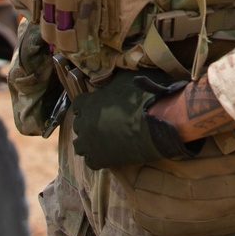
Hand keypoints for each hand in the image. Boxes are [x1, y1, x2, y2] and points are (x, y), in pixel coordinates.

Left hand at [71, 69, 198, 169]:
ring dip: (88, 141)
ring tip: (101, 139)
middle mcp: (85, 123)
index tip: (96, 106)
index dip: (86, 105)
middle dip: (87, 123)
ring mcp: (91, 143)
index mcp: (88, 102)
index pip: (77, 104)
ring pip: (79, 145)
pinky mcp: (100, 159)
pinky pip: (90, 161)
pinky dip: (96, 158)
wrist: (157, 123)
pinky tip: (107, 153)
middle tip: (103, 122)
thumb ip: (114, 79)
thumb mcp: (126, 78)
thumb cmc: (143, 97)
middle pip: (77, 124)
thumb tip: (113, 73)